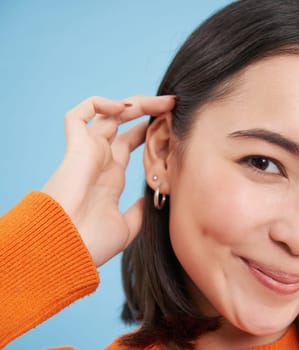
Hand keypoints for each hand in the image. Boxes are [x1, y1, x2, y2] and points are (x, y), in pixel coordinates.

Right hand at [42, 95, 174, 266]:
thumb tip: (152, 198)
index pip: (131, 144)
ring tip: (161, 101)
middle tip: (173, 104)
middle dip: (149, 111)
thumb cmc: (92, 243)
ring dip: (134, 103)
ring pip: (108, 115)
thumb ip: (138, 210)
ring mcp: (88, 153)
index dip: (150, 131)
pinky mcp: (76, 149)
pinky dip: (98, 105)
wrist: (67, 249)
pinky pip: (78, 116)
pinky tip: (124, 107)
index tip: (174, 124)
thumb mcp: (127, 227)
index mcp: (111, 178)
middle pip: (124, 125)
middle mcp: (101, 161)